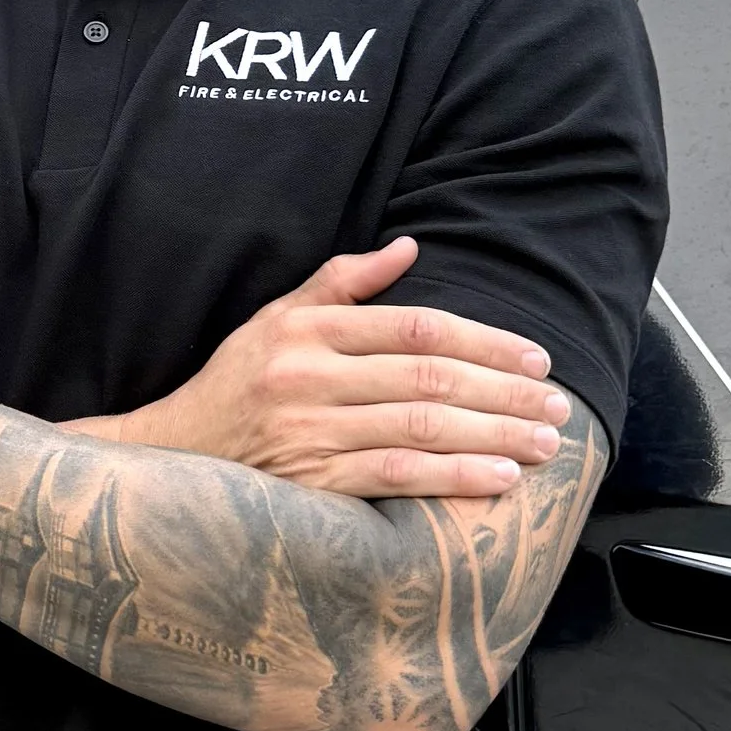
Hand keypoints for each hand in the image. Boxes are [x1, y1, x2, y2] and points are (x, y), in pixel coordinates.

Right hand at [103, 236, 567, 499]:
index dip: (483, 341)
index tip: (535, 358)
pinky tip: (498, 477)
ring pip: (420, 427)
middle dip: (503, 391)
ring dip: (493, 435)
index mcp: (305, 330)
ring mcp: (309, 432)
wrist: (173, 454)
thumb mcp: (275, 318)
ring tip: (543, 442)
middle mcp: (307, 377)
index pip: (413, 327)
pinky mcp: (311, 483)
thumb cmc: (235, 382)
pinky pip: (395, 476)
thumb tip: (407, 247)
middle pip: (427, 378)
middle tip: (557, 405)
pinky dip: (452, 476)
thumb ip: (341, 282)